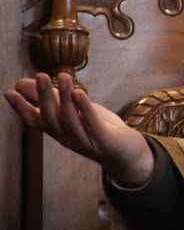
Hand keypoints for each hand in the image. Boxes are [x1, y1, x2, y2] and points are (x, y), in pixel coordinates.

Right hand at [4, 72, 153, 186]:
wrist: (126, 153)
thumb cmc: (97, 128)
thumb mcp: (73, 111)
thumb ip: (52, 98)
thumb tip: (23, 83)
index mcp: (58, 131)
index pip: (35, 120)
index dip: (21, 108)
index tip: (9, 92)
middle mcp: (67, 138)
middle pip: (51, 118)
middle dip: (44, 97)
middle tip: (39, 76)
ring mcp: (84, 141)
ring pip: (69, 120)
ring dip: (64, 97)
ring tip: (63, 76)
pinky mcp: (103, 140)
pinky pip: (92, 123)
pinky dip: (84, 108)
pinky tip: (80, 92)